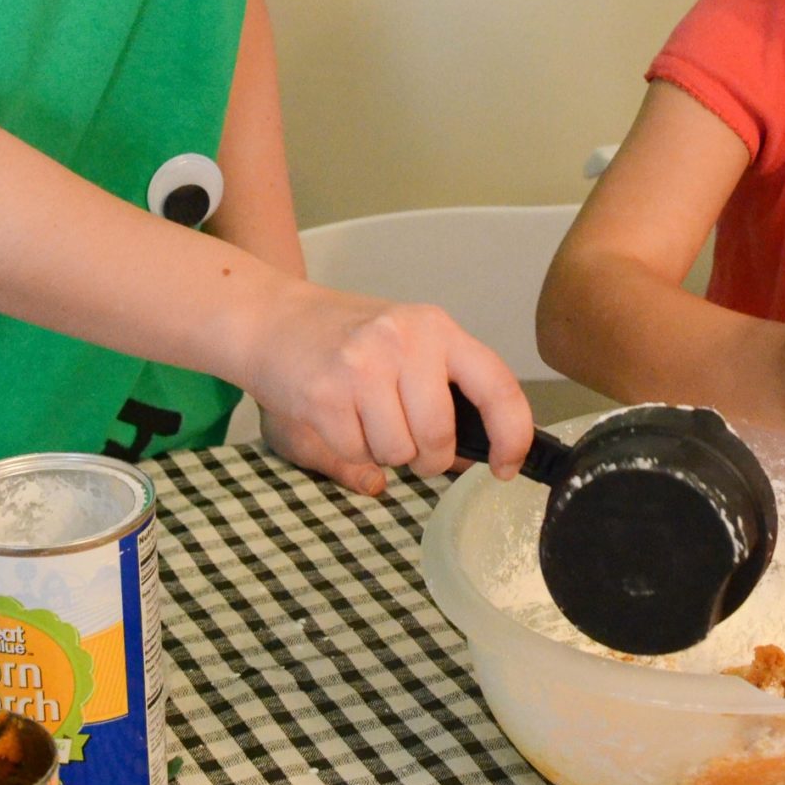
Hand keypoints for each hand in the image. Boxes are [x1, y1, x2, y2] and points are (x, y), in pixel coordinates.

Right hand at [245, 281, 532, 497]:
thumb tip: (478, 453)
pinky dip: (351, 449)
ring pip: (398, 452)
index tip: (506, 466)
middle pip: (439, 435)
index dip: (512, 435)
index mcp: (437, 328)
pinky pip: (357, 453)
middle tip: (408, 441)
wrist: (272, 318)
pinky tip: (337, 416)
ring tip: (365, 417)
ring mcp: (363, 365)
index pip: (497, 385)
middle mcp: (405, 340)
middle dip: (428, 457)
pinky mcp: (325, 393)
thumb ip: (445, 392)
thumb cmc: (347, 338)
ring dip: (385, 453)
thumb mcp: (406, 346)